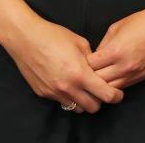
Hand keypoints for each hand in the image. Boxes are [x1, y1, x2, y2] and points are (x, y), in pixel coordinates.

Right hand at [4, 17, 124, 112]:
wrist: (25, 39)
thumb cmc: (53, 36)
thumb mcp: (80, 43)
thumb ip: (93, 59)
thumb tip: (99, 68)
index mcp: (80, 73)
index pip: (105, 95)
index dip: (116, 96)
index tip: (118, 93)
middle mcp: (67, 87)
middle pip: (93, 107)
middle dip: (100, 100)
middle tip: (100, 90)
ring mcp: (54, 92)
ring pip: (77, 108)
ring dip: (84, 101)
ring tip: (84, 88)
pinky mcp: (43, 94)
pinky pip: (61, 102)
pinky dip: (68, 97)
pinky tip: (67, 83)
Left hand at [87, 2, 144, 89]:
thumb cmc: (144, 21)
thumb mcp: (117, 27)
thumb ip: (104, 44)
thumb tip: (95, 56)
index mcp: (115, 51)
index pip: (89, 67)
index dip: (82, 64)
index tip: (81, 60)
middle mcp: (124, 66)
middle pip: (97, 81)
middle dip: (89, 76)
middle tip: (86, 70)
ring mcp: (134, 74)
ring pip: (110, 89)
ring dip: (102, 84)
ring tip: (98, 77)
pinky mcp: (143, 77)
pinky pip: (123, 86)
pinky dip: (115, 83)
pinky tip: (112, 77)